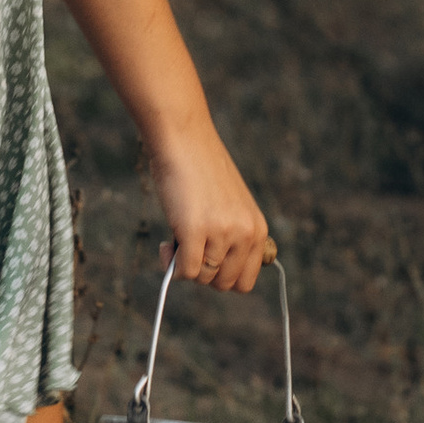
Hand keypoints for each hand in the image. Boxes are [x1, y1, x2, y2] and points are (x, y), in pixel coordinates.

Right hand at [149, 127, 270, 293]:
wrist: (184, 138)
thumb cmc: (201, 169)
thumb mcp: (231, 205)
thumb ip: (231, 236)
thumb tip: (212, 270)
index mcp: (257, 228)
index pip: (246, 280)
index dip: (222, 275)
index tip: (206, 260)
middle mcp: (245, 233)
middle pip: (225, 284)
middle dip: (203, 273)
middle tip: (188, 249)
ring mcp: (221, 233)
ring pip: (203, 278)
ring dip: (185, 267)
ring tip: (176, 240)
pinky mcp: (195, 231)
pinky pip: (185, 271)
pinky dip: (172, 265)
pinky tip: (166, 244)